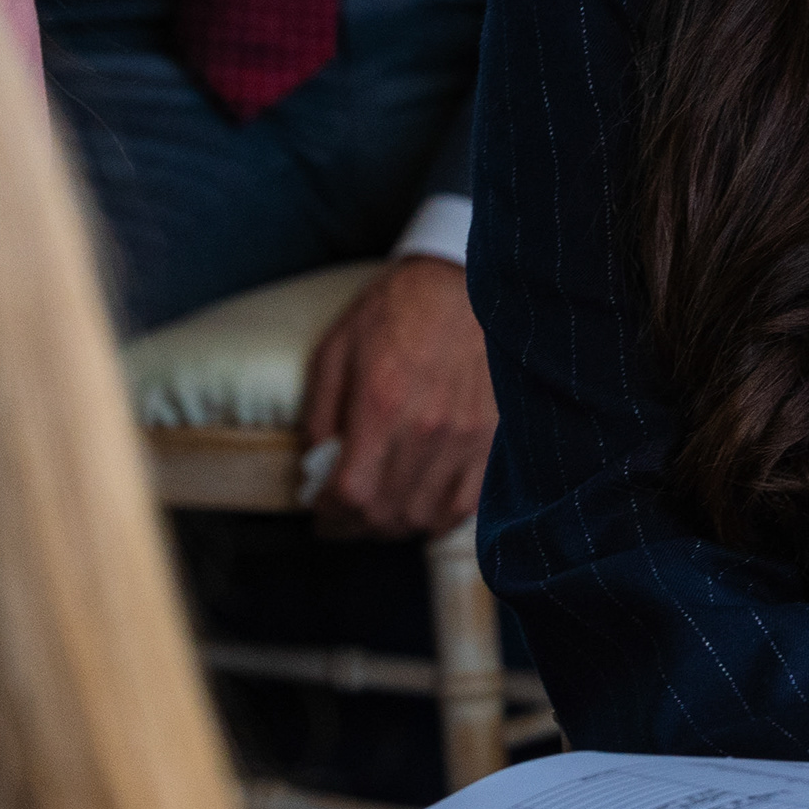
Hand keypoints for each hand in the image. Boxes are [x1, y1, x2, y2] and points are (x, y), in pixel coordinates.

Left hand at [298, 256, 497, 538]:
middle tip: (344, 516)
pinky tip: (422, 503)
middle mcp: (427, 429)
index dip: (328, 515)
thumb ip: (320, 414)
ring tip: (381, 511)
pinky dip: (438, 516)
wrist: (469, 284)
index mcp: (382, 405)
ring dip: (395, 525)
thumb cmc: (396, 311)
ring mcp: (466, 438)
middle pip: (386, 513)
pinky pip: (466, 505)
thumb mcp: (336, 350)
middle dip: (355, 525)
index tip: (320, 512)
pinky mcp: (493, 439)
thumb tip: (315, 468)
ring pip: (425, 517)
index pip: (350, 493)